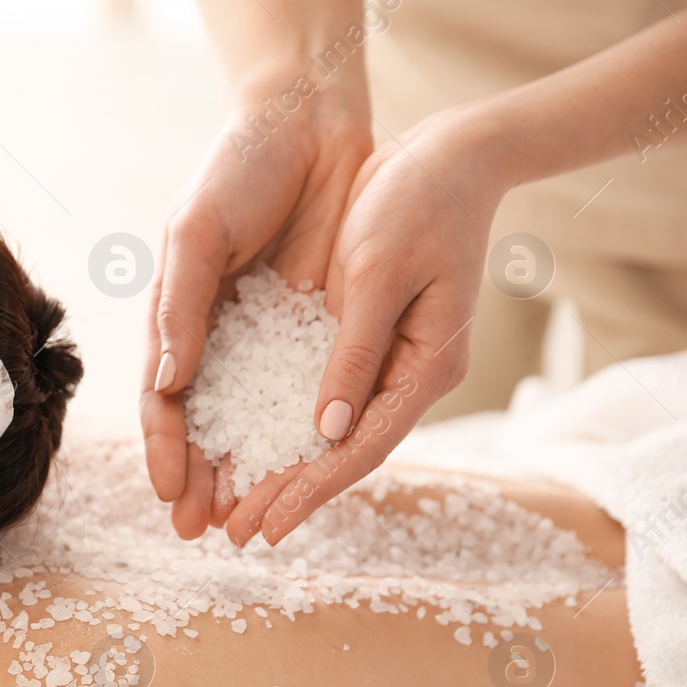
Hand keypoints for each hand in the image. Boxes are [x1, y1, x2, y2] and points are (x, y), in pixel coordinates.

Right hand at [142, 80, 373, 538]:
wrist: (311, 118)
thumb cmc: (239, 168)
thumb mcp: (197, 233)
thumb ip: (184, 306)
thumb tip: (170, 383)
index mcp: (177, 314)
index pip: (164, 398)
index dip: (165, 450)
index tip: (172, 497)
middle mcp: (217, 334)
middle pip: (206, 423)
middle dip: (201, 480)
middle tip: (204, 533)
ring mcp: (266, 332)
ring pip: (254, 418)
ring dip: (249, 470)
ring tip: (250, 519)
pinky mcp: (315, 323)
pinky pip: (306, 389)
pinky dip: (301, 432)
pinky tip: (307, 468)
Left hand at [224, 109, 506, 546]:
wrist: (452, 155)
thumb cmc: (415, 202)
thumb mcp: (373, 274)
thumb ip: (352, 353)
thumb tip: (325, 430)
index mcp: (425, 366)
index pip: (358, 447)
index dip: (309, 490)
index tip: (265, 526)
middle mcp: (412, 374)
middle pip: (343, 452)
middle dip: (289, 492)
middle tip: (234, 532)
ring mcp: (394, 358)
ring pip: (334, 430)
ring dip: (286, 467)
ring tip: (237, 503)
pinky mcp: (371, 338)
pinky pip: (328, 395)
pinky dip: (292, 424)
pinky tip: (257, 445)